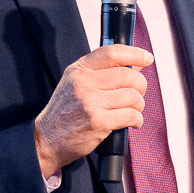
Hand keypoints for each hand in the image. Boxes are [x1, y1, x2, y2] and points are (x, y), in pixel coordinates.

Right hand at [34, 43, 151, 173]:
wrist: (47, 139)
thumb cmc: (64, 112)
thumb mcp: (75, 83)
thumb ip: (101, 72)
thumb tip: (134, 66)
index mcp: (79, 70)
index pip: (112, 53)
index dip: (134, 54)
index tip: (146, 58)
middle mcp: (84, 83)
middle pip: (128, 76)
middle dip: (140, 87)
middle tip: (136, 96)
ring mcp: (90, 102)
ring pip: (133, 96)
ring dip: (138, 106)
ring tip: (131, 111)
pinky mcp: (98, 122)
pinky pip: (131, 115)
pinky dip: (137, 120)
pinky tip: (132, 122)